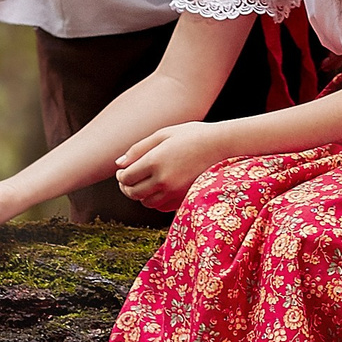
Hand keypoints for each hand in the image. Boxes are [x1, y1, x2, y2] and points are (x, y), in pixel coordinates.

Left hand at [113, 122, 232, 212]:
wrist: (222, 145)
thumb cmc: (192, 135)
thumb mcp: (163, 134)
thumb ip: (138, 149)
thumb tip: (119, 164)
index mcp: (154, 161)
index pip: (126, 177)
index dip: (120, 176)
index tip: (123, 170)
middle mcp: (163, 180)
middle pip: (133, 193)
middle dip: (126, 186)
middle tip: (128, 178)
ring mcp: (175, 191)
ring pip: (146, 202)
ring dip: (140, 194)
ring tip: (144, 183)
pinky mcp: (184, 198)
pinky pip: (161, 207)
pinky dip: (155, 201)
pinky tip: (159, 189)